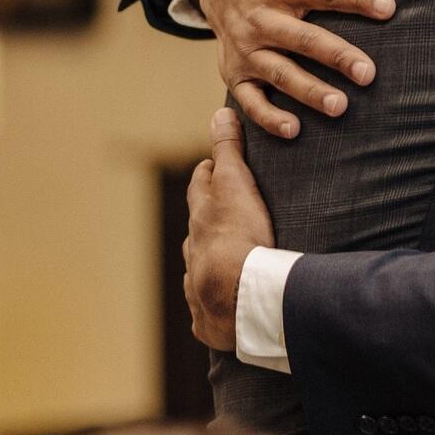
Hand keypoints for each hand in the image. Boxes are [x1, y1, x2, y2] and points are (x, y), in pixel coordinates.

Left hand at [183, 108, 277, 352]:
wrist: (237, 294)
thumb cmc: (240, 236)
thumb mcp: (236, 185)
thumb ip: (229, 152)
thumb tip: (220, 113)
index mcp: (202, 218)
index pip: (201, 187)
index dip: (209, 174)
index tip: (215, 165)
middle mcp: (194, 250)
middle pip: (197, 228)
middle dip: (207, 218)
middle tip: (224, 210)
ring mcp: (198, 285)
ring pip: (199, 267)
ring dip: (209, 261)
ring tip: (228, 259)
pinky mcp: (209, 321)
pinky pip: (208, 309)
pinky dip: (215, 303)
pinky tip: (226, 306)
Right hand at [197, 0, 395, 139]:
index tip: (389, 7)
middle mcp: (262, 17)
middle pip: (302, 38)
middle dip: (335, 56)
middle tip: (369, 74)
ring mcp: (247, 48)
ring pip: (279, 73)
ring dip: (308, 91)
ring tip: (341, 107)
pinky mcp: (235, 74)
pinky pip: (250, 100)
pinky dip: (268, 118)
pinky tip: (295, 130)